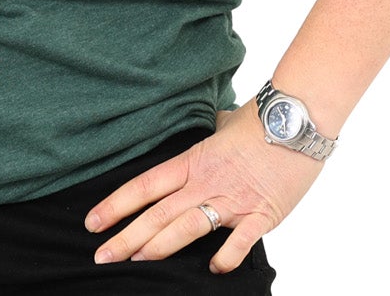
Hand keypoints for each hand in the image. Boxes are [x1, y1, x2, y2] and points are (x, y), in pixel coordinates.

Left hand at [84, 105, 322, 273]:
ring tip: (135, 261)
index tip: (92, 222)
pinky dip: (224, 257)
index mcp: (194, 161)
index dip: (117, 204)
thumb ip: (210, 136)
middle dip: (126, 237)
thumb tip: (210, 128)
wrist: (297, 119)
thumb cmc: (261, 118)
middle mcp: (206, 183)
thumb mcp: (224, 124)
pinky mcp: (261, 215)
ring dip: (159, 247)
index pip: (145, 185)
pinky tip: (211, 269)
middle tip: (100, 256)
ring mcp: (233, 201)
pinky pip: (239, 242)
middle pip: (158, 213)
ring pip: (187, 228)